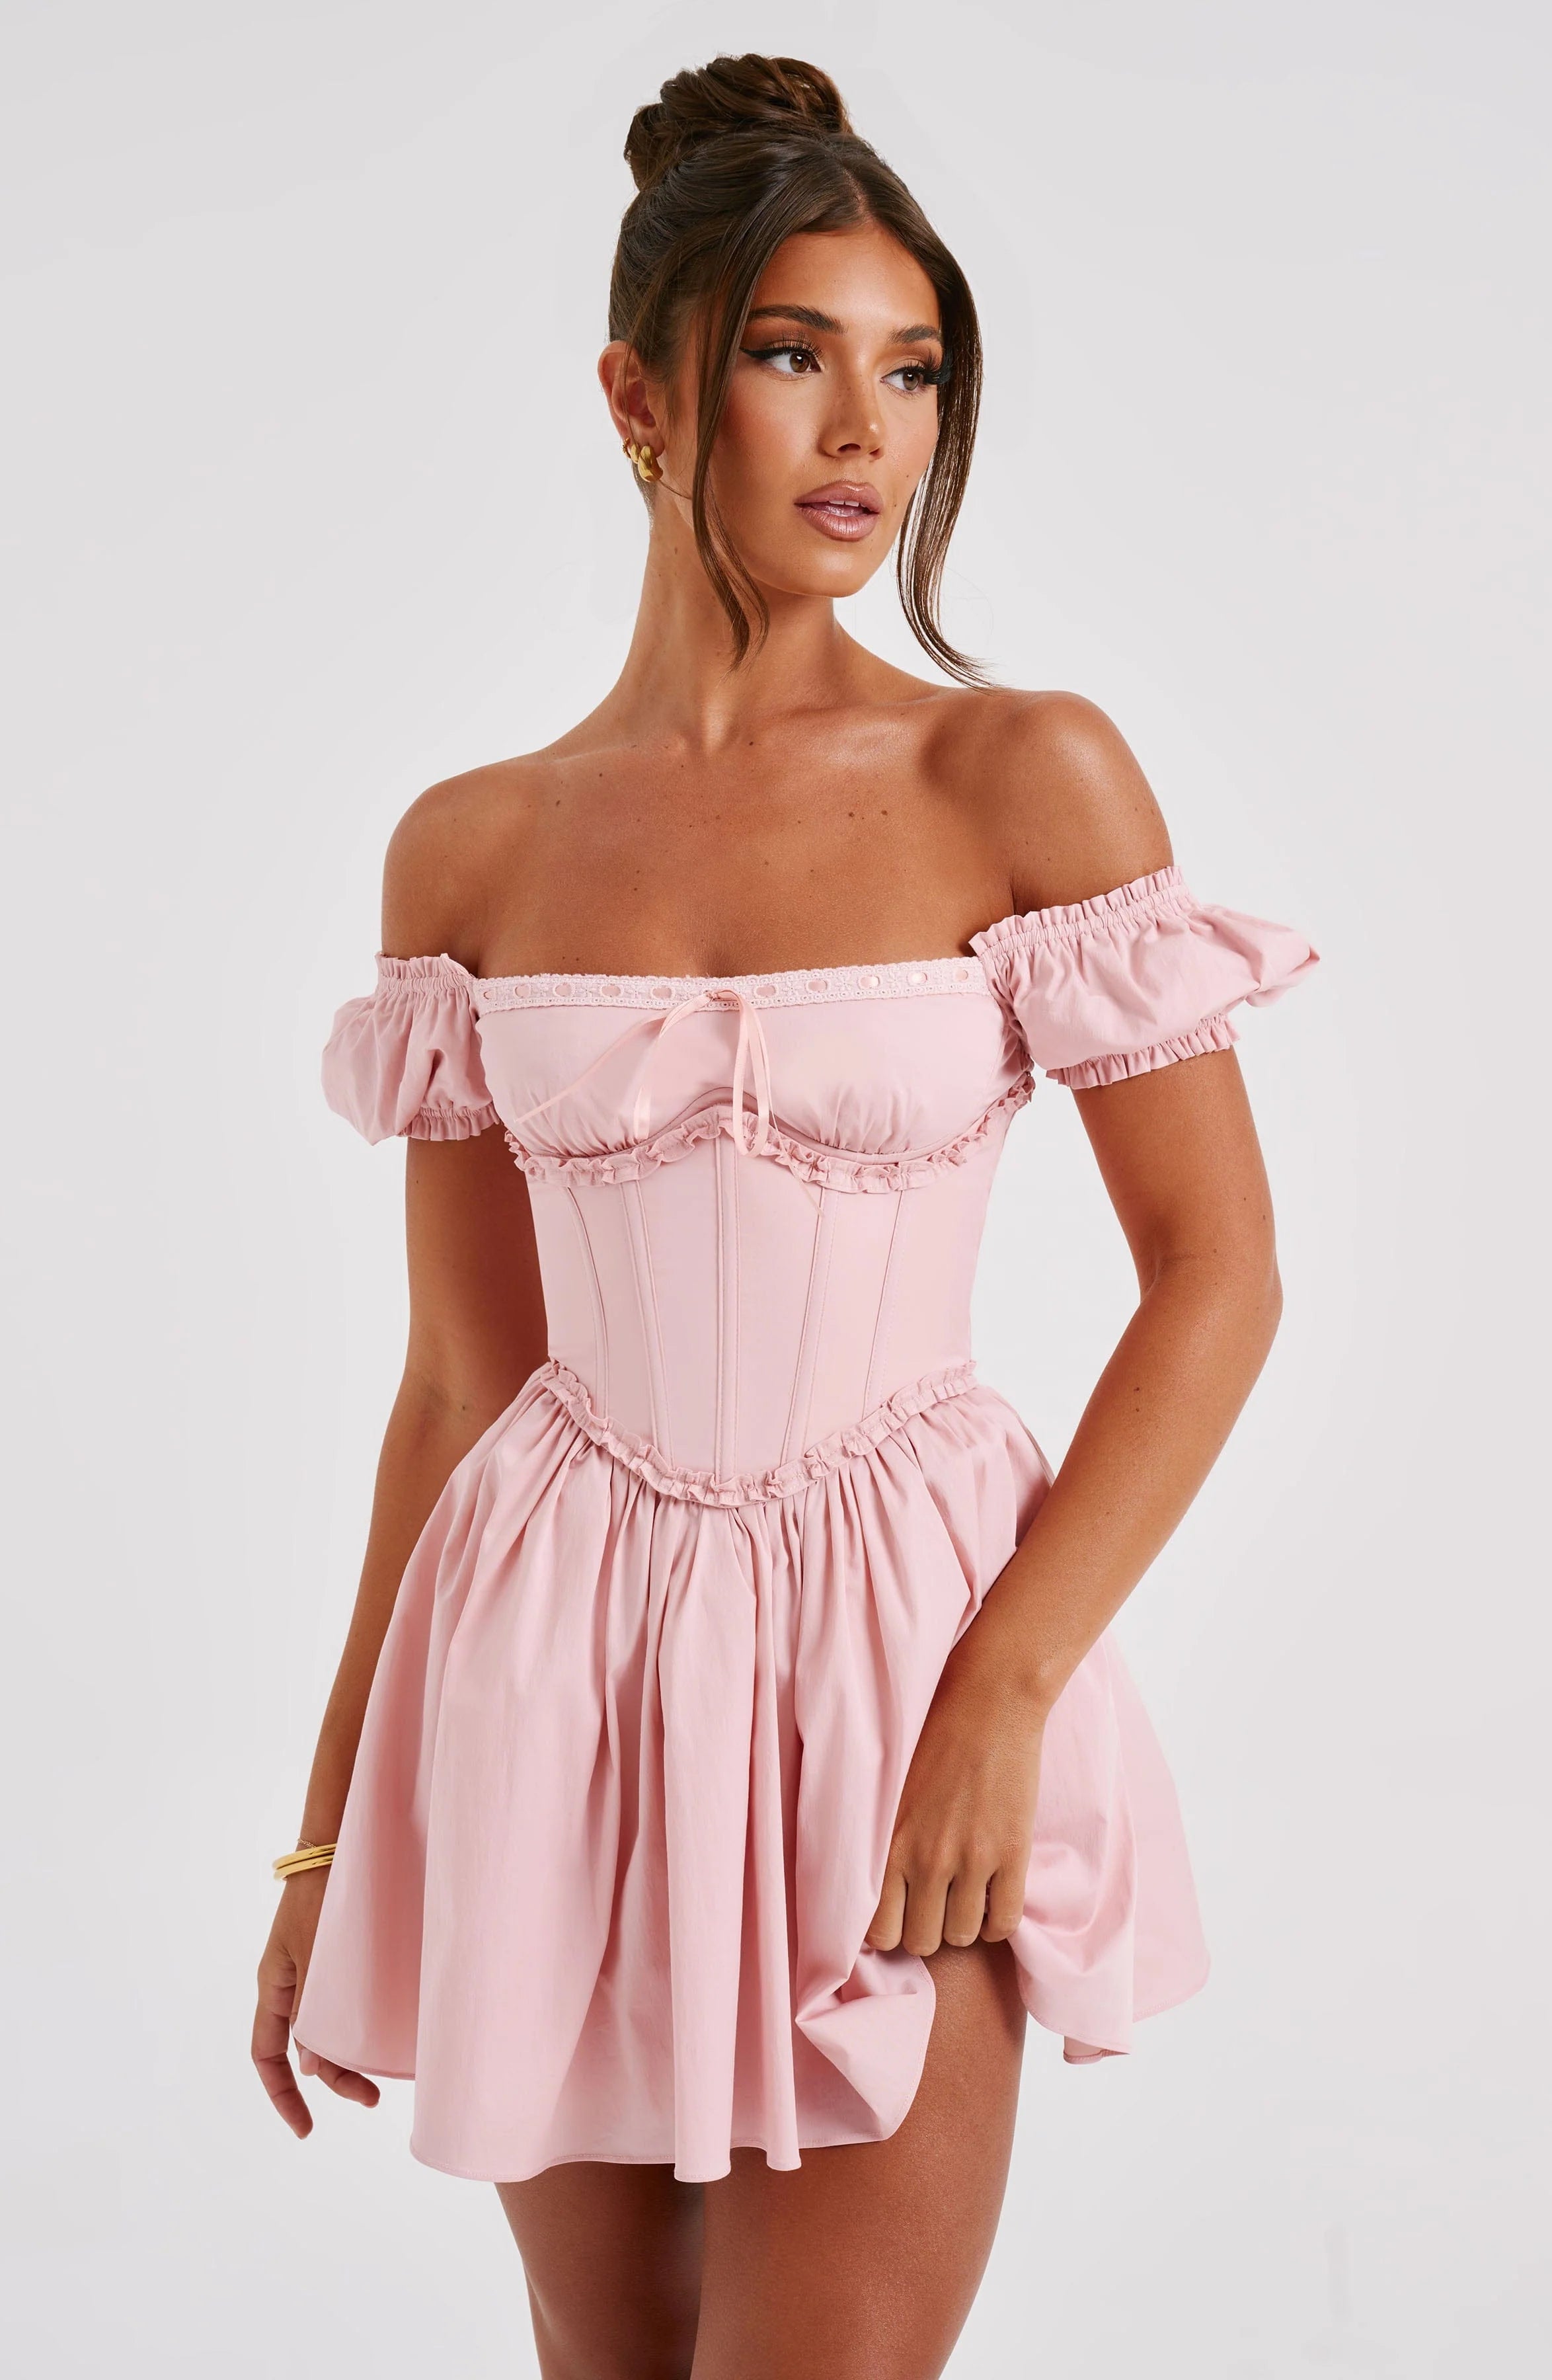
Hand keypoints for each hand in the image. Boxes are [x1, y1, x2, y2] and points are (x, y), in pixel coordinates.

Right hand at [252, 1871, 379, 2134]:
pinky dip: (357, 2030)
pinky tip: (383, 2039)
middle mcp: (290, 1984)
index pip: (265, 2055)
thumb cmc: (325, 1896)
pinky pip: (341, 2007)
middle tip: (372, 2099)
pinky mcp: (338, 1960)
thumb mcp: (317, 1955)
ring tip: (383, 2078)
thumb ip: (314, 2011)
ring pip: (325, 2031)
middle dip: (332, 2080)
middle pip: (302, 2050)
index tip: (305, 2128)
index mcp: (274, 1985)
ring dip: (349, 2058)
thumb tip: (312, 2067)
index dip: (281, 2096)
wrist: (339, 1845)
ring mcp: (313, 1972)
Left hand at [865, 1640, 1046, 1956]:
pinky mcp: (1013, 1855)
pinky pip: (1005, 1922)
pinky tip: (994, 1895)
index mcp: (890, 1844)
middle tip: (934, 1906)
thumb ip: (885, 1842)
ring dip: (964, 1924)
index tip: (900, 1916)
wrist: (990, 1702)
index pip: (878, 1932)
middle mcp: (927, 1860)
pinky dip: (999, 1920)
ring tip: (966, 1898)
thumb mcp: (891, 1791)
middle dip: (928, 1929)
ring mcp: (973, 1861)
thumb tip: (878, 1892)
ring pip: (964, 1936)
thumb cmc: (934, 1737)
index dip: (890, 1933)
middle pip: (923, 1941)